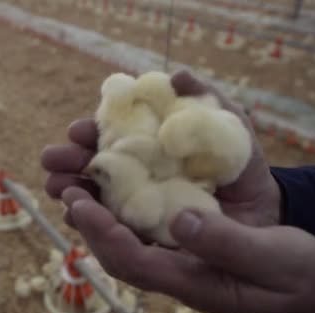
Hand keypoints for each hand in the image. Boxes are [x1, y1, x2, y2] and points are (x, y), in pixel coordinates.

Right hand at [41, 71, 282, 226]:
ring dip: (71, 192)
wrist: (261, 209)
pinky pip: (111, 230)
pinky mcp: (142, 233)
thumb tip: (176, 76)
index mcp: (144, 142)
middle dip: (68, 162)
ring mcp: (135, 203)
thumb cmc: (240, 162)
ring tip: (60, 190)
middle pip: (91, 165)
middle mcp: (133, 171)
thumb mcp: (227, 125)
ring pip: (92, 197)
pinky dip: (91, 224)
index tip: (79, 131)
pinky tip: (78, 220)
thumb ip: (203, 98)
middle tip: (53, 162)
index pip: (107, 134)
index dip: (88, 132)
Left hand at [61, 188, 314, 312]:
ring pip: (125, 228)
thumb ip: (227, 244)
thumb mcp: (272, 258)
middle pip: (116, 245)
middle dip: (86, 214)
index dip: (102, 233)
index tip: (79, 204)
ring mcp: (177, 251)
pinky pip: (145, 214)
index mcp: (191, 279)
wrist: (308, 282)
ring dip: (98, 199)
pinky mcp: (185, 232)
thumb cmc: (295, 274)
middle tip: (61, 182)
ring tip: (76, 166)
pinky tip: (115, 166)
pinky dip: (125, 191)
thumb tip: (180, 220)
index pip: (133, 261)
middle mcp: (174, 267)